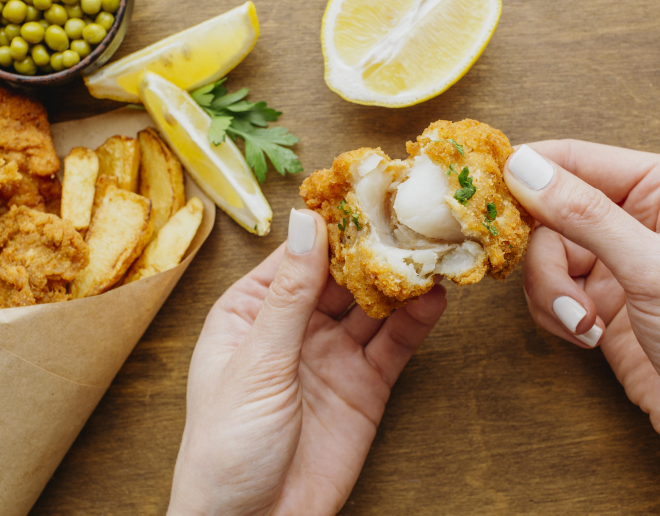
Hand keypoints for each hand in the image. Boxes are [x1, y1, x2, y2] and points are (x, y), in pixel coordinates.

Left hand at [167, 209, 446, 515]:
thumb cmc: (226, 445)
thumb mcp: (256, 362)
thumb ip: (289, 294)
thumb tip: (307, 223)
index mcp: (250, 313)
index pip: (295, 256)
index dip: (329, 227)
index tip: (364, 192)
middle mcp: (293, 327)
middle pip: (339, 277)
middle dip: (373, 248)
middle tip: (410, 215)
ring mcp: (330, 356)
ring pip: (371, 307)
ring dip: (399, 280)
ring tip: (432, 249)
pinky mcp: (363, 387)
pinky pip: (392, 346)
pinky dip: (413, 324)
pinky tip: (432, 300)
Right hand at [504, 141, 659, 491]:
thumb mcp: (653, 268)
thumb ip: (586, 215)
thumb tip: (524, 168)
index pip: (575, 159)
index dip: (527, 173)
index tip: (485, 192)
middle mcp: (632, 217)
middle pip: (548, 216)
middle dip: (548, 264)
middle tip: (568, 296)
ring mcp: (611, 259)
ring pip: (542, 257)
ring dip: (552, 296)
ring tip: (584, 324)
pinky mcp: (594, 298)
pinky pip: (547, 291)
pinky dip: (555, 315)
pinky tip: (585, 334)